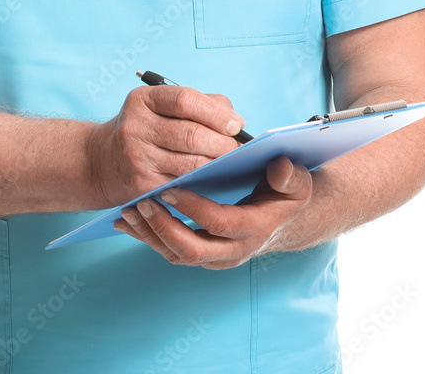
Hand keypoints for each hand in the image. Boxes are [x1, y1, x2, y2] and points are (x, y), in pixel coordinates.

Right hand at [86, 86, 244, 207]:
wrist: (102, 161)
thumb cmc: (145, 129)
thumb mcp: (160, 106)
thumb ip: (199, 104)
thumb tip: (235, 121)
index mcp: (143, 99)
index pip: (185, 100)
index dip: (216, 113)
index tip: (235, 124)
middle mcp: (136, 127)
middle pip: (191, 134)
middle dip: (222, 142)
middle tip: (236, 147)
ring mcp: (137, 158)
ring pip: (191, 163)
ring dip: (217, 164)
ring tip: (227, 162)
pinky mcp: (142, 185)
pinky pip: (183, 185)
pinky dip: (202, 181)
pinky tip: (209, 177)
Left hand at [112, 155, 311, 268]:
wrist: (286, 218)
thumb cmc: (287, 192)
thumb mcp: (297, 180)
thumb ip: (288, 174)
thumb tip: (278, 167)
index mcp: (255, 228)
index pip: (218, 223)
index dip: (192, 208)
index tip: (169, 189)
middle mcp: (234, 250)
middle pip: (191, 249)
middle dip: (162, 227)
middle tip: (141, 203)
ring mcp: (216, 257)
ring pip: (176, 254)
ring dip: (149, 235)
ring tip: (127, 211)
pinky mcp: (203, 255)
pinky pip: (170, 251)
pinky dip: (147, 237)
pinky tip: (128, 221)